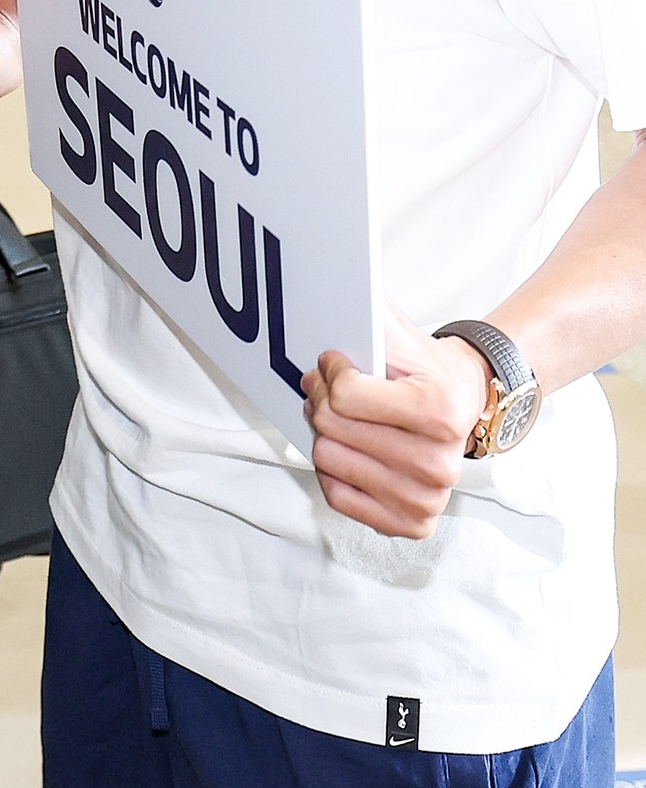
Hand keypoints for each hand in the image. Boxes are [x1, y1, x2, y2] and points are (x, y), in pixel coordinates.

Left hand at [301, 304, 491, 538]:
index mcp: (441, 412)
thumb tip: (331, 265)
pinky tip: (353, 451)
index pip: (344, 396)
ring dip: (325, 435)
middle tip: (330, 390)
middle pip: (331, 430)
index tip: (338, 363)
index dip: (330, 372)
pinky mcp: (412, 522)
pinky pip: (339, 497)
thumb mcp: (397, 331)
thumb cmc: (424, 370)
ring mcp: (428, 496)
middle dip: (321, 401)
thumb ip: (364, 305)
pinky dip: (334, 472)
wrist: (465, 405)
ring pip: (328, 461)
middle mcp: (441, 462)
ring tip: (342, 419)